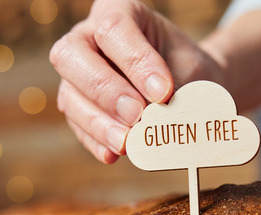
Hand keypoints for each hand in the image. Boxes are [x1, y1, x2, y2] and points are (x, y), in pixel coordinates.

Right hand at [50, 0, 223, 162]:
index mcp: (118, 11)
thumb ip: (175, 90)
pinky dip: (95, 141)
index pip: (114, 29)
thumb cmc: (187, 70)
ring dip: (98, 122)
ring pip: (69, 95)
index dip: (135, 62)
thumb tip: (158, 121)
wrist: (190, 87)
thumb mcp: (190, 71)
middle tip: (137, 115)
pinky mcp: (78, 107)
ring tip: (126, 143)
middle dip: (105, 90)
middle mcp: (88, 37)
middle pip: (72, 55)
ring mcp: (77, 74)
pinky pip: (77, 125)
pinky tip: (113, 154)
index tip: (163, 92)